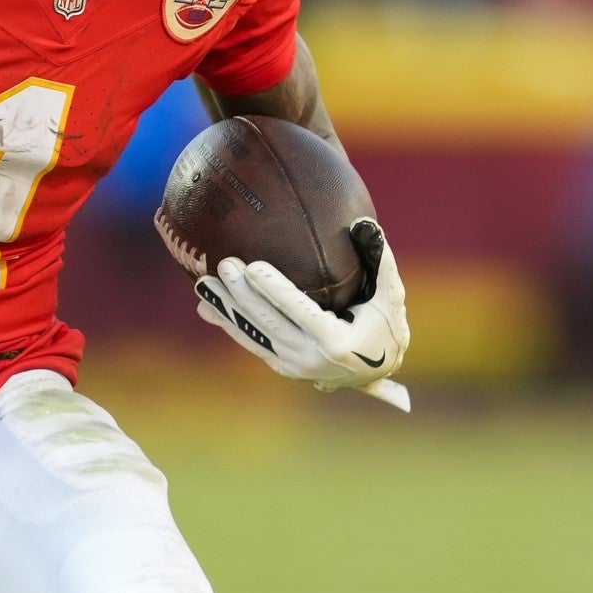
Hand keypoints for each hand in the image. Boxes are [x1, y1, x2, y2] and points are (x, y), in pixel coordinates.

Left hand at [195, 219, 412, 411]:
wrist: (378, 370)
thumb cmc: (386, 325)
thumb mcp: (390, 294)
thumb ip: (379, 258)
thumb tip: (361, 223)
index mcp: (336, 342)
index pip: (300, 311)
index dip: (274, 290)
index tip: (252, 267)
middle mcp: (310, 358)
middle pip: (269, 322)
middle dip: (242, 294)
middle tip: (222, 265)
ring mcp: (293, 366)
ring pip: (254, 334)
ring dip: (226, 310)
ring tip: (202, 285)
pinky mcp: (282, 366)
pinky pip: (252, 342)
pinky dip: (230, 325)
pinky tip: (207, 307)